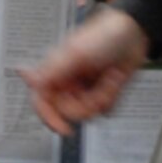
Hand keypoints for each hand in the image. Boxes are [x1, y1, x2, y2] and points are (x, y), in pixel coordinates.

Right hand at [19, 6, 150, 134]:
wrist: (134, 33)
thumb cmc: (104, 35)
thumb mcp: (76, 53)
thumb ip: (52, 70)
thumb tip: (27, 78)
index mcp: (55, 71)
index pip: (41, 101)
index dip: (48, 117)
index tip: (63, 129)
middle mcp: (67, 82)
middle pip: (67, 112)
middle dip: (86, 103)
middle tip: (98, 87)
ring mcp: (85, 89)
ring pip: (88, 113)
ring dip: (103, 97)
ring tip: (110, 77)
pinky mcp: (101, 93)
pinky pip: (104, 110)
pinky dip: (112, 97)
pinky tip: (115, 79)